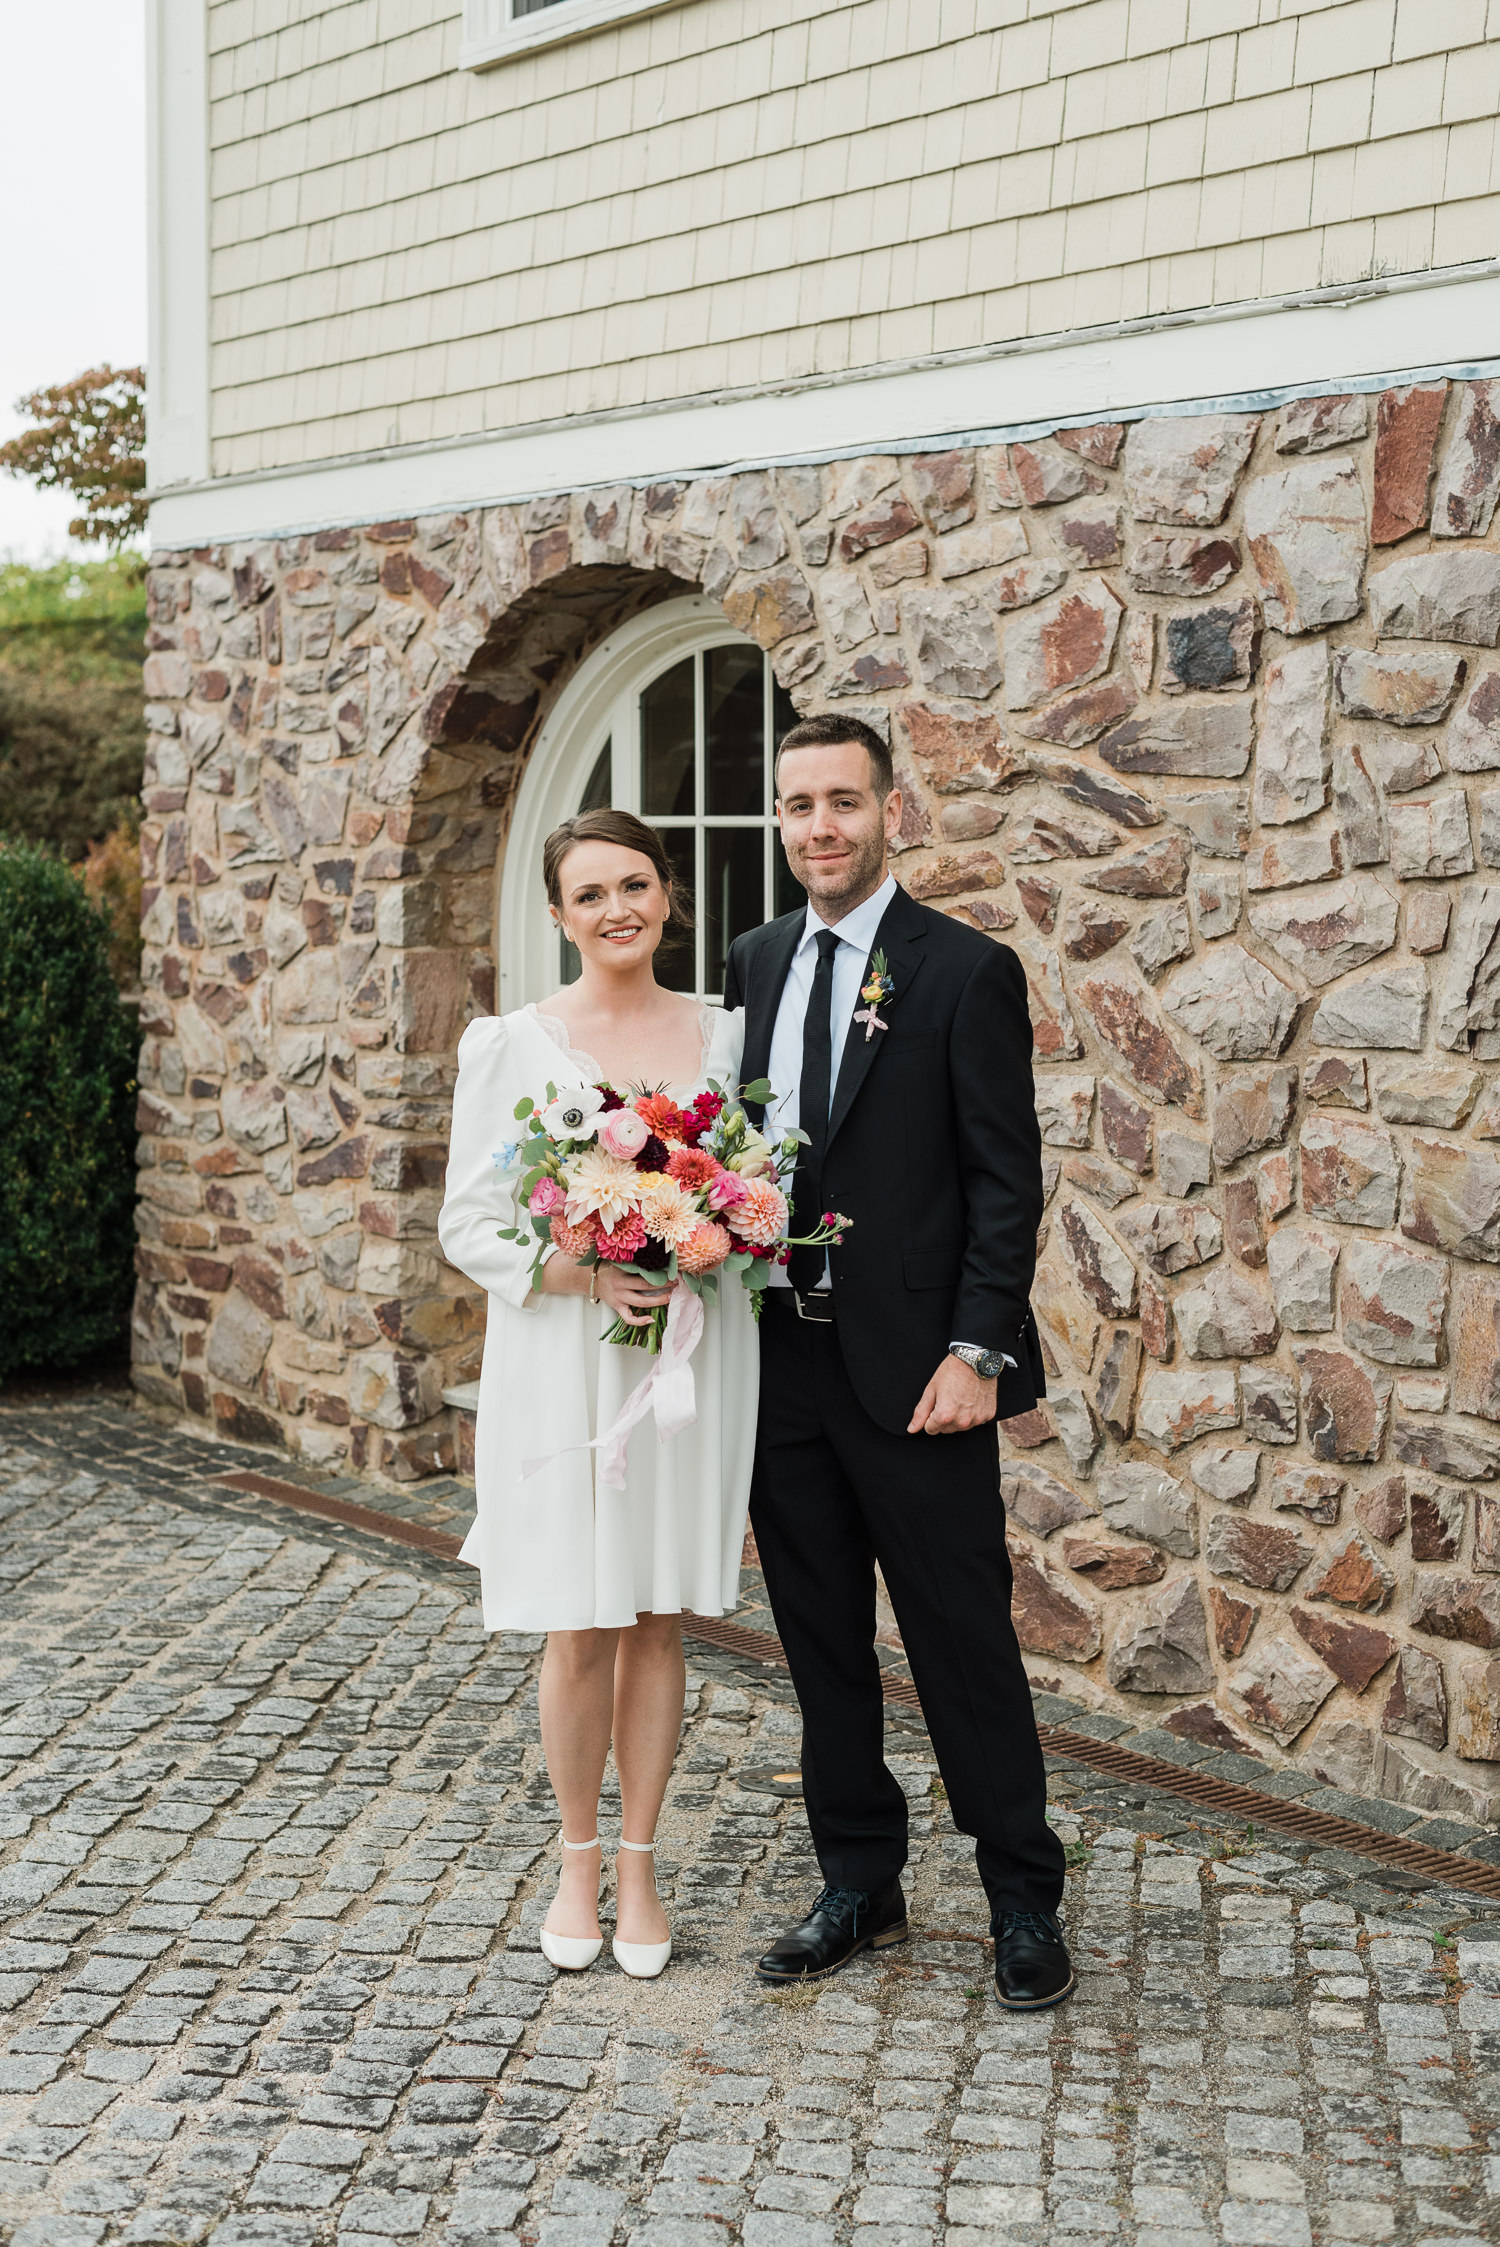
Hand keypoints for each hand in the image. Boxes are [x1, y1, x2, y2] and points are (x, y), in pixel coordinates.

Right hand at [536, 1256, 674, 1326]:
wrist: (589, 1279)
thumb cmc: (608, 1267)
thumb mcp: (618, 1258)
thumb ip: (632, 1257)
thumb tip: (653, 1247)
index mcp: (622, 1270)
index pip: (644, 1271)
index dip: (660, 1271)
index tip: (674, 1270)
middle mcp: (621, 1285)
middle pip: (645, 1286)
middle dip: (664, 1285)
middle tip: (677, 1283)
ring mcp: (619, 1298)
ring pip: (641, 1302)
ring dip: (658, 1300)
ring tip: (670, 1297)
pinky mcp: (617, 1307)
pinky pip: (629, 1318)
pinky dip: (640, 1321)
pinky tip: (651, 1320)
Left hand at [908, 1353, 997, 1435]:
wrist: (976, 1360)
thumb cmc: (953, 1372)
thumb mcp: (931, 1390)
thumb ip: (921, 1412)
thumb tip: (912, 1429)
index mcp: (945, 1416)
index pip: (930, 1429)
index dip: (930, 1416)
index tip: (937, 1403)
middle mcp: (962, 1421)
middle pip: (946, 1429)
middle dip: (944, 1417)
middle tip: (949, 1398)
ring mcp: (977, 1419)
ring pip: (961, 1427)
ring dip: (959, 1417)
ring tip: (961, 1398)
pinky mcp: (988, 1415)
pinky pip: (976, 1421)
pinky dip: (973, 1413)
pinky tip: (972, 1399)